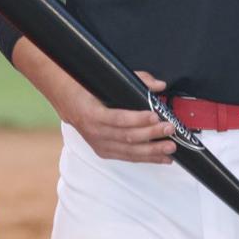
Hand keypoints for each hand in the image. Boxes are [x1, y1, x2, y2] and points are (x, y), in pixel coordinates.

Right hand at [57, 71, 176, 163]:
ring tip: (170, 147)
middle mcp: (95, 133)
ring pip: (129, 152)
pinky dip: (146, 158)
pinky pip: (128, 158)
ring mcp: (100, 145)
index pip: (118, 119)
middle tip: (169, 128)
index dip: (138, 119)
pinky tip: (161, 157)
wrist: (68, 103)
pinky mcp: (105, 152)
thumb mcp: (108, 80)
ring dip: (152, 151)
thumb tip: (159, 85)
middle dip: (151, 134)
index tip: (155, 115)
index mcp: (92, 114)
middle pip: (127, 137)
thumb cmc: (89, 89)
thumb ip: (137, 80)